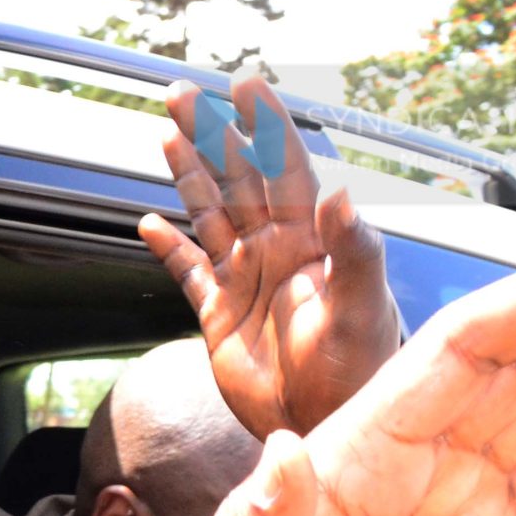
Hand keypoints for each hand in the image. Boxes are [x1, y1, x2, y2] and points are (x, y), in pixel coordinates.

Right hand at [138, 75, 399, 438]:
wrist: (327, 429)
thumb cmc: (363, 374)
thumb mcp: (365, 310)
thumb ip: (356, 250)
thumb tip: (340, 193)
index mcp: (311, 242)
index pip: (285, 169)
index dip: (266, 126)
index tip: (246, 87)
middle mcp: (275, 252)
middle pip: (237, 178)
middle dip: (211, 133)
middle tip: (183, 92)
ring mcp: (244, 280)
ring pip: (209, 212)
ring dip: (188, 174)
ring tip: (166, 133)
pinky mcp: (218, 315)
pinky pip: (188, 270)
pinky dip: (168, 247)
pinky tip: (150, 223)